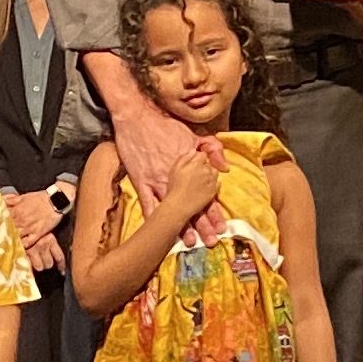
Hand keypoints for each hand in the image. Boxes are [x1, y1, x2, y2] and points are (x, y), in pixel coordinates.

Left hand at [5, 189, 65, 269]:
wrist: (55, 200)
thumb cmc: (39, 198)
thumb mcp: (23, 197)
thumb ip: (10, 200)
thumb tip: (0, 201)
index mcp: (16, 211)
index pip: (3, 219)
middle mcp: (21, 220)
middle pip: (8, 230)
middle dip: (0, 235)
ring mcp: (29, 228)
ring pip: (17, 237)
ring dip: (10, 242)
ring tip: (2, 249)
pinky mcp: (38, 233)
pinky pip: (29, 242)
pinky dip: (23, 246)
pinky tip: (18, 250)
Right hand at [114, 99, 227, 243]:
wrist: (138, 118)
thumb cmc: (167, 125)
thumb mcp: (195, 134)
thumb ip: (212, 150)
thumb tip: (224, 168)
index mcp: (190, 169)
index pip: (205, 195)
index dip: (213, 213)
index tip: (221, 227)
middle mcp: (175, 179)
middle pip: (191, 207)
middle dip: (201, 226)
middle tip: (210, 242)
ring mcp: (157, 181)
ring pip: (171, 209)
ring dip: (180, 226)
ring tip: (188, 242)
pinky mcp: (140, 181)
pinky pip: (147, 203)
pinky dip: (153, 218)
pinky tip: (157, 231)